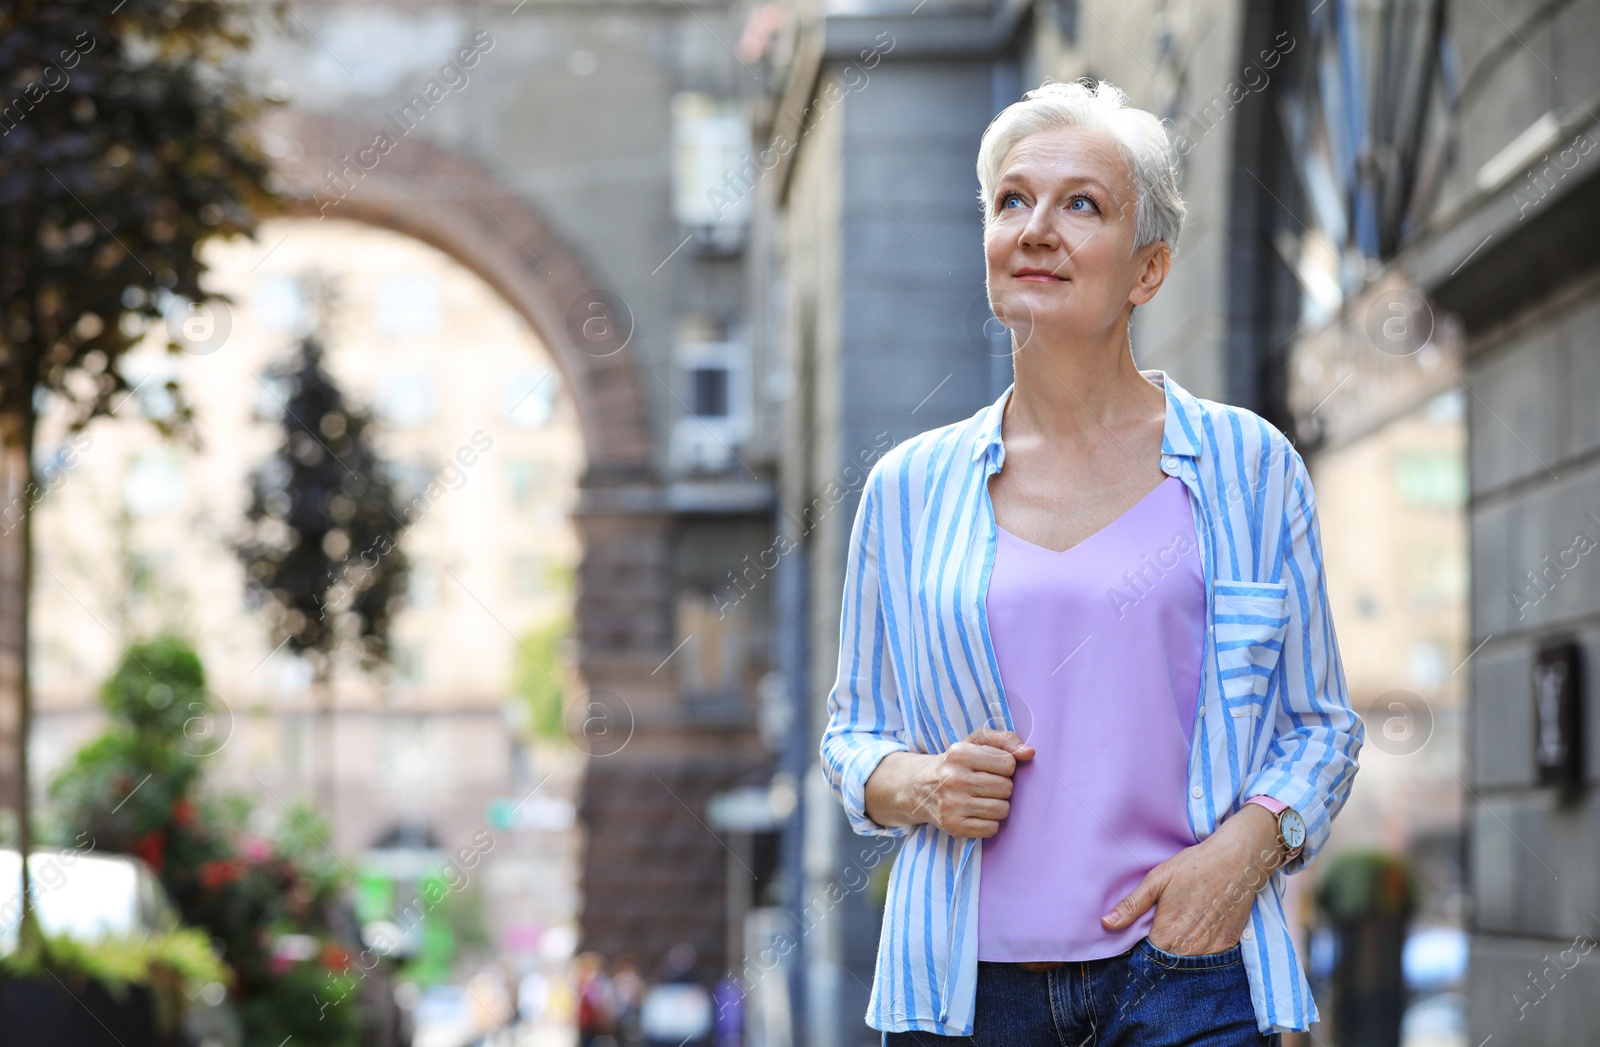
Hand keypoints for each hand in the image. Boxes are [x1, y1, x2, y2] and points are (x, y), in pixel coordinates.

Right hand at [915, 727, 1034, 837]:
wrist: (919, 787)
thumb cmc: (955, 763)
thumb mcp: (975, 742)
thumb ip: (1005, 739)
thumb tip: (1029, 752)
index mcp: (959, 753)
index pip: (1008, 763)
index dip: (1005, 766)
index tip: (991, 768)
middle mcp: (954, 778)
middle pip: (1006, 788)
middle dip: (1002, 787)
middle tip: (986, 785)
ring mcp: (952, 804)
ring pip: (1001, 810)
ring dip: (998, 805)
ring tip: (983, 799)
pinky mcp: (953, 826)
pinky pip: (991, 829)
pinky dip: (989, 822)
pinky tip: (977, 813)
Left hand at [1100, 803, 1281, 954]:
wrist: (1237, 861)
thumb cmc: (1194, 866)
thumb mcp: (1157, 880)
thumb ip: (1132, 905)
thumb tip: (1106, 923)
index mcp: (1166, 934)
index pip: (1146, 956)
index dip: (1142, 946)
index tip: (1145, 932)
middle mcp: (1189, 948)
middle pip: (1167, 961)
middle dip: (1161, 949)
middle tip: (1166, 924)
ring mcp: (1211, 950)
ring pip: (1188, 961)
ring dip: (1181, 951)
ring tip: (1182, 925)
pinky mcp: (1228, 945)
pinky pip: (1208, 957)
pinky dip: (1201, 948)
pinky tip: (1199, 927)